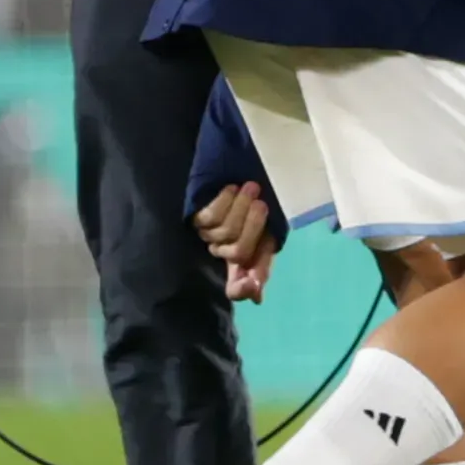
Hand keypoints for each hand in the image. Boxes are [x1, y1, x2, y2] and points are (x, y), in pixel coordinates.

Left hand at [194, 182, 275, 302]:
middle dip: (253, 226)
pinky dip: (224, 201)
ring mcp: (207, 234)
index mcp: (244, 260)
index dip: (243, 287)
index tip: (253, 284)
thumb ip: (263, 262)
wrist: (238, 167)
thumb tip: (256, 298)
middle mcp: (223, 250)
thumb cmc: (257, 203)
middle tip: (263, 204)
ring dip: (241, 207)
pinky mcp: (195, 216)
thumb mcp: (268, 233)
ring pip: (225, 233)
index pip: (237, 287)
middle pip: (238, 253)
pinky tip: (231, 189)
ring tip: (251, 188)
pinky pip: (210, 217)